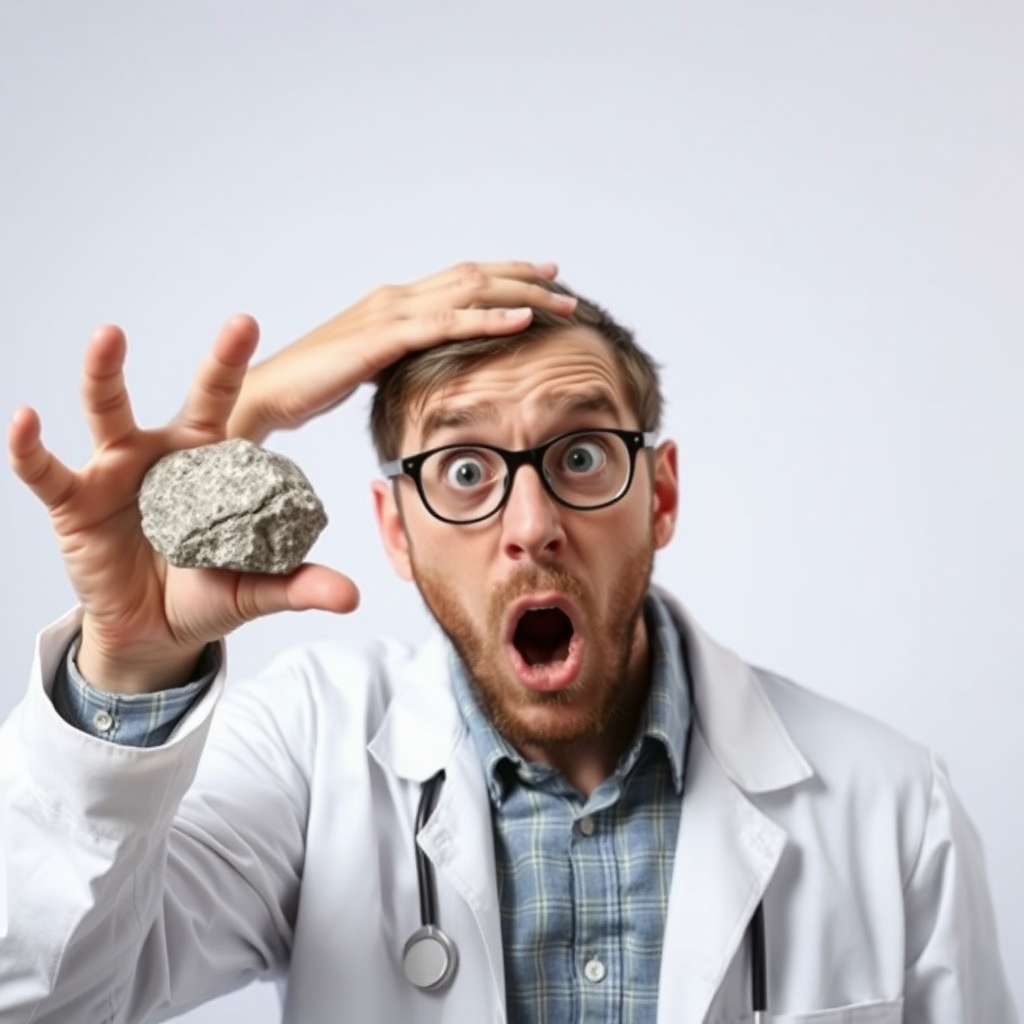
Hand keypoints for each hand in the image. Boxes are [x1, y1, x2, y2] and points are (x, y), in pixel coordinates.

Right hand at [7, 316, 358, 693]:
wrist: (152, 630)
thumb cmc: (203, 593)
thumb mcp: (252, 589)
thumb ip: (296, 585)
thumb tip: (351, 598)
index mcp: (211, 464)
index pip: (234, 409)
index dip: (244, 369)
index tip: (262, 328)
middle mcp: (165, 455)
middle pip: (190, 398)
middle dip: (216, 363)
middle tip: (242, 325)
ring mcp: (115, 472)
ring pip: (108, 412)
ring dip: (105, 375)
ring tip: (107, 337)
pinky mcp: (73, 502)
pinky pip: (45, 471)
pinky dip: (30, 447)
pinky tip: (25, 418)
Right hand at [228, 260, 576, 442]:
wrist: (272, 393)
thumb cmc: (314, 383)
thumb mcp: (369, 365)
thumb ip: (399, 357)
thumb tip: (425, 363)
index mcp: (394, 303)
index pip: (458, 279)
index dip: (502, 276)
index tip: (540, 279)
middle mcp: (397, 298)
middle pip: (473, 276)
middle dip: (522, 278)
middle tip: (563, 284)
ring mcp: (391, 313)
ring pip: (469, 292)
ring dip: (520, 295)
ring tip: (560, 302)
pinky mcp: (385, 338)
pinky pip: (447, 324)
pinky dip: (488, 320)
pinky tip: (522, 322)